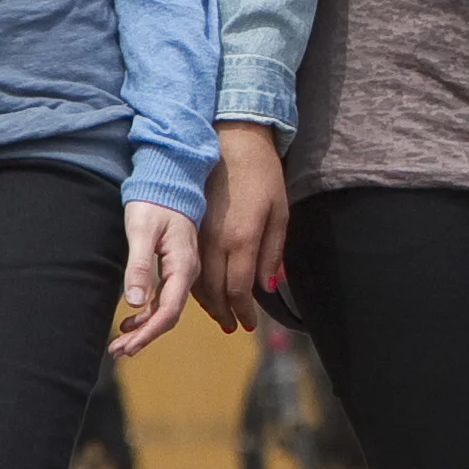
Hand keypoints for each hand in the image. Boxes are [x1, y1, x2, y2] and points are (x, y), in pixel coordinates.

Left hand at [117, 203, 198, 356]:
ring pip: (166, 309)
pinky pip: (164, 298)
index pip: (169, 310)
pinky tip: (130, 320)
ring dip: (144, 328)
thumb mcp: (142, 232)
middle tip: (118, 351)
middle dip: (144, 336)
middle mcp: (187, 273)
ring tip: (120, 342)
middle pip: (169, 315)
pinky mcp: (173, 268)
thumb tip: (133, 303)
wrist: (168, 181)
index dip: (149, 332)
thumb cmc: (153, 203)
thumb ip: (139, 267)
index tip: (128, 346)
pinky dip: (147, 313)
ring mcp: (181, 271)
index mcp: (183, 266)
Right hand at [200, 122, 291, 332]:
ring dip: (207, 303)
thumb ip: (273, 252)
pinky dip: (195, 283)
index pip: (239, 290)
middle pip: (214, 291)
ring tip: (220, 315)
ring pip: (196, 281)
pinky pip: (188, 265)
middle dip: (223, 313)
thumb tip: (268, 286)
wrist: (230, 141)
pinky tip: (204, 289)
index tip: (248, 326)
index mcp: (241, 240)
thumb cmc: (262, 174)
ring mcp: (198, 234)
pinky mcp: (189, 226)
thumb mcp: (279, 212)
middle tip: (232, 327)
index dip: (243, 312)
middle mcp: (215, 242)